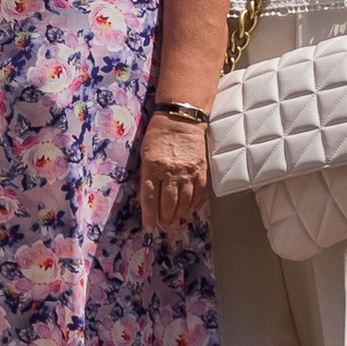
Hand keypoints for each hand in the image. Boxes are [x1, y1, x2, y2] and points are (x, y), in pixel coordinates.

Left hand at [139, 105, 210, 235]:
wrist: (181, 119)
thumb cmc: (158, 135)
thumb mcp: (144, 153)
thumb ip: (145, 175)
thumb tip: (146, 198)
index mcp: (153, 166)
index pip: (149, 197)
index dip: (148, 215)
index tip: (148, 227)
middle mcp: (171, 172)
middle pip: (167, 203)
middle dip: (164, 218)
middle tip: (163, 225)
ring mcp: (188, 172)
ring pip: (184, 202)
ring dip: (178, 215)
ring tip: (174, 222)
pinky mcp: (201, 171)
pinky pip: (199, 194)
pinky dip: (194, 205)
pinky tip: (189, 211)